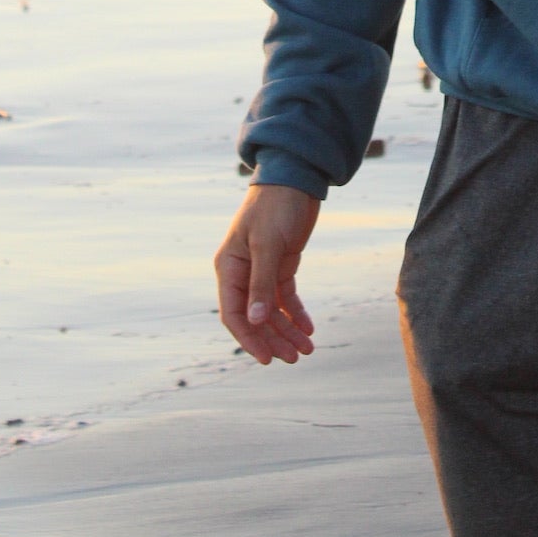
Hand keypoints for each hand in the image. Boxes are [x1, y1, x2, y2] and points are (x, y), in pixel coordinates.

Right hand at [214, 183, 320, 364]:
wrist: (296, 177)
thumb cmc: (276, 205)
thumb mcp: (268, 244)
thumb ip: (261, 283)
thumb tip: (256, 322)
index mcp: (229, 268)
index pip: (234, 314)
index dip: (249, 339)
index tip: (267, 360)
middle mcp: (242, 273)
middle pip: (255, 317)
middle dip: (274, 339)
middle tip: (295, 358)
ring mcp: (262, 270)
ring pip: (272, 311)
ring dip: (287, 330)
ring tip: (307, 349)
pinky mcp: (281, 264)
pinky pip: (286, 297)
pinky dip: (296, 313)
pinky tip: (308, 328)